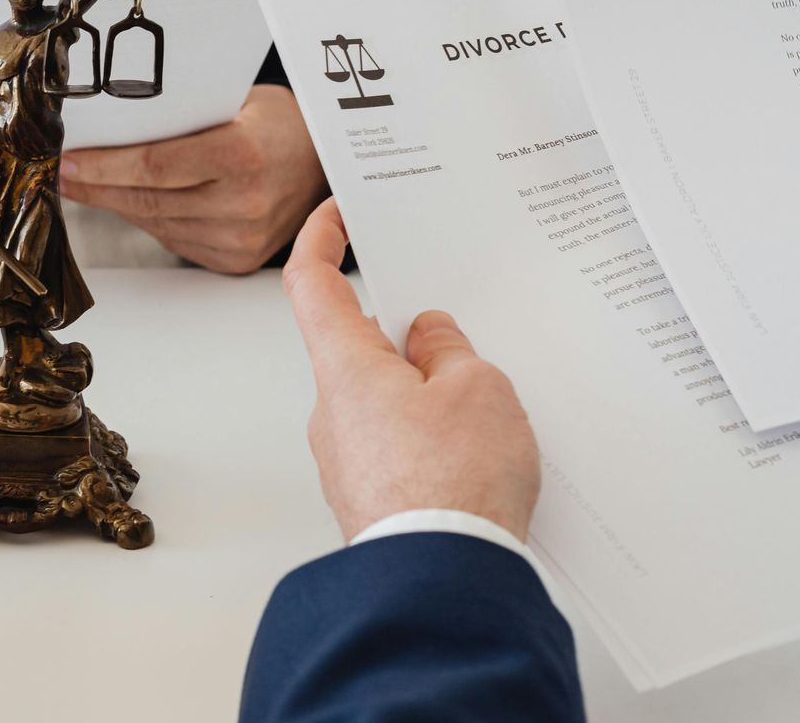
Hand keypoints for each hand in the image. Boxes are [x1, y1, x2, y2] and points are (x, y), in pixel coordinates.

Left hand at [57, 84, 325, 273]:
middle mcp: (245, 205)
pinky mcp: (234, 259)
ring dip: (114, 202)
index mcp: (244, 156)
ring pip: (153, 222)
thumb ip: (181, 117)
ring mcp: (240, 239)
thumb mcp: (235, 103)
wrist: (326, 165)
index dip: (103, 165)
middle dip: (94, 185)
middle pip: (146, 198)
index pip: (154, 166)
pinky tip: (125, 200)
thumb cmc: (278, 124)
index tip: (67, 159)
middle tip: (60, 171)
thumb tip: (110, 124)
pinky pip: (172, 237)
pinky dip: (145, 218)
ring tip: (83, 182)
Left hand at [283, 199, 540, 541]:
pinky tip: (477, 457)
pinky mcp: (370, 498)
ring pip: (385, 401)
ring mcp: (347, 459)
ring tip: (487, 413)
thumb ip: (450, 350)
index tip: (335, 213)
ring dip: (429, 395)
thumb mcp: (477, 389)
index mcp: (345, 367)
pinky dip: (432, 439)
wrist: (443, 585)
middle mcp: (331, 411)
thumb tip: (430, 339)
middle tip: (464, 342)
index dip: (320, 240)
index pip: (313, 283)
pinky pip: (398, 447)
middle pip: (361, 348)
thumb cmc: (454, 486)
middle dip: (412, 338)